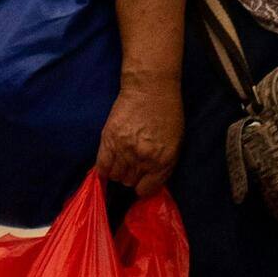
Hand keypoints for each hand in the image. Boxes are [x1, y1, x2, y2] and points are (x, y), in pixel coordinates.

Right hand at [96, 76, 183, 197]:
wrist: (151, 87)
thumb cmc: (167, 112)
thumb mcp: (176, 143)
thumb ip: (163, 165)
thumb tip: (149, 181)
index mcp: (163, 160)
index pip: (147, 189)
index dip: (143, 186)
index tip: (141, 181)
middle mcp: (143, 158)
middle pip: (130, 182)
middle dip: (131, 176)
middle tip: (132, 164)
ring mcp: (125, 149)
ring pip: (116, 176)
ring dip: (118, 171)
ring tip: (121, 160)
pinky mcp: (109, 139)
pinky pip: (102, 166)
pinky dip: (103, 169)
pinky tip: (108, 164)